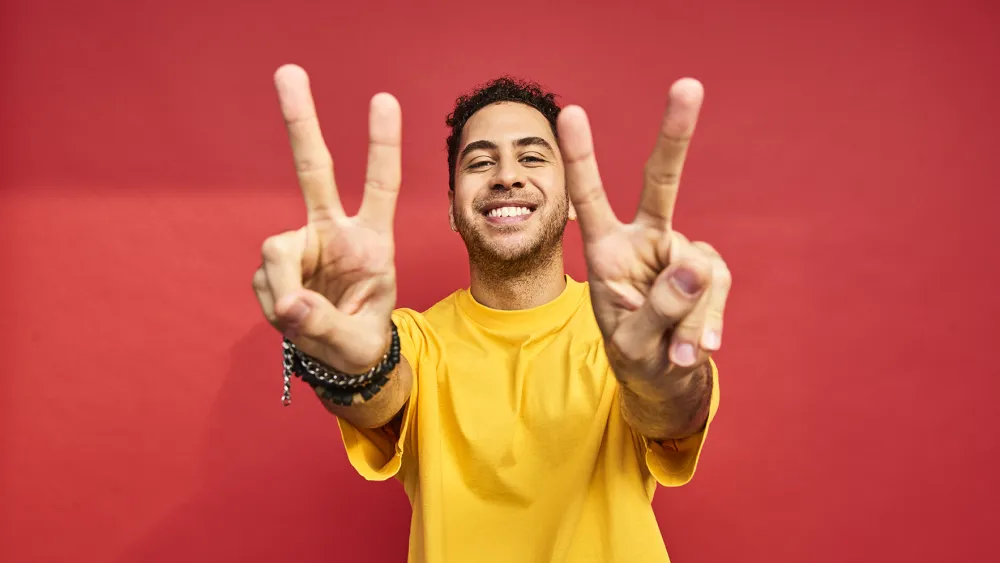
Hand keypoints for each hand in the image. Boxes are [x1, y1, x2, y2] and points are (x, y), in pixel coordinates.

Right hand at [252, 65, 401, 373]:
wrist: (341, 359)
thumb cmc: (361, 342)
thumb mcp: (357, 342)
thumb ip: (325, 325)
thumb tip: (290, 304)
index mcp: (372, 242)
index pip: (380, 186)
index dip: (381, 145)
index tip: (382, 99)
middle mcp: (334, 232)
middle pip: (315, 171)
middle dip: (301, 122)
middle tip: (289, 71)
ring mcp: (303, 245)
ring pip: (275, 249)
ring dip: (281, 288)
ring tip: (300, 319)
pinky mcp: (278, 265)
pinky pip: (265, 280)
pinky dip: (273, 303)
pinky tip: (290, 316)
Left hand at [558, 78, 731, 376]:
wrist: (664, 378)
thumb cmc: (635, 355)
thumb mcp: (633, 343)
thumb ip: (658, 310)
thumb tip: (694, 269)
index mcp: (606, 251)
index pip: (590, 198)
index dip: (582, 157)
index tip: (570, 112)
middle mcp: (643, 239)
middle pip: (661, 182)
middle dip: (675, 135)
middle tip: (688, 85)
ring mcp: (678, 251)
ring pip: (699, 267)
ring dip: (692, 315)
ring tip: (679, 351)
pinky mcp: (707, 268)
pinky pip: (717, 284)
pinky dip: (709, 318)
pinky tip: (699, 345)